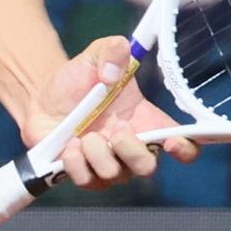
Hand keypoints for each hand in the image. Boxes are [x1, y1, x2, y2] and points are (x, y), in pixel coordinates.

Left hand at [21, 37, 197, 190]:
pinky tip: (69, 144)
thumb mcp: (96, 53)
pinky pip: (87, 180)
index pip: (184, 145)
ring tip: (83, 133)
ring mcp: (109, 165)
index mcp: (147, 122)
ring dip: (97, 152)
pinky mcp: (84, 175)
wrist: (44, 96)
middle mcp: (132, 148)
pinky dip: (76, 162)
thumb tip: (113, 73)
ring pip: (115, 174)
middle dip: (132, 150)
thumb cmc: (78, 79)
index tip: (172, 141)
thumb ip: (112, 49)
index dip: (186, 149)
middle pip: (148, 167)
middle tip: (116, 130)